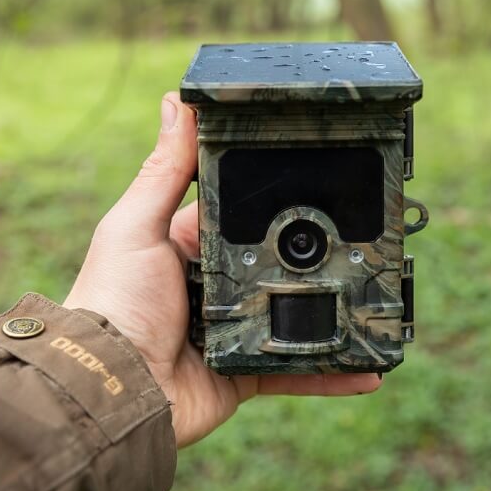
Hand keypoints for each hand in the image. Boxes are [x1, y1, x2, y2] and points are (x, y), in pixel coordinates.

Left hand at [63, 92, 380, 447]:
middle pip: (279, 264)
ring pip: (298, 316)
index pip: (245, 212)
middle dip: (320, 254)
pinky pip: (299, 370)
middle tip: (372, 237)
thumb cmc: (112, 301)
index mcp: (193, 245)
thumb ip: (164, 170)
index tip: (323, 176)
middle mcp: (218, 286)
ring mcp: (236, 330)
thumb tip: (178, 100)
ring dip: (337, 312)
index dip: (279, 198)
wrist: (109, 390)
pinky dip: (334, 372)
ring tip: (381, 299)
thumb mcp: (136, 226)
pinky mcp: (247, 372)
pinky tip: (371, 368)